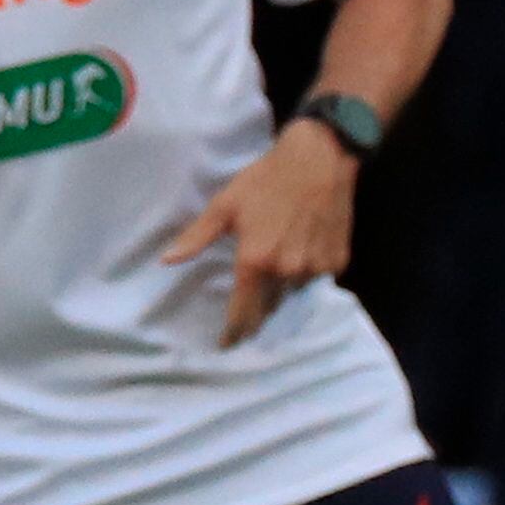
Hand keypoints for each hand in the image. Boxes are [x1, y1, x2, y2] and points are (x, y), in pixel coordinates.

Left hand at [160, 123, 359, 348]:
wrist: (320, 159)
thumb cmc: (265, 180)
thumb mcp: (224, 206)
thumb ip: (196, 238)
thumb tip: (166, 261)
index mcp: (256, 261)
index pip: (243, 311)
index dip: (235, 331)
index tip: (227, 345)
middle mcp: (287, 270)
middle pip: (270, 306)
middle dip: (258, 314)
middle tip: (248, 319)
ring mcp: (316, 266)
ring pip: (294, 291)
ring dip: (284, 288)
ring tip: (275, 276)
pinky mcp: (338, 259)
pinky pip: (318, 277)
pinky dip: (309, 273)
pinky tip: (301, 256)